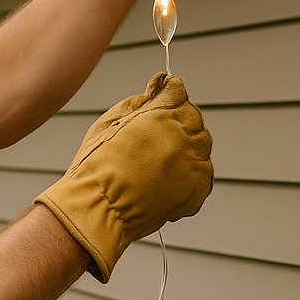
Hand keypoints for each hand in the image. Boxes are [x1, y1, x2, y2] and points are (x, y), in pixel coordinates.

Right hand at [34, 72, 212, 281]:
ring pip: (202, 145)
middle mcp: (183, 138)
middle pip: (193, 117)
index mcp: (161, 116)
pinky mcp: (197, 191)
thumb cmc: (96, 167)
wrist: (99, 210)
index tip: (162, 93)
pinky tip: (165, 177)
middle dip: (177, 119)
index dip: (168, 91)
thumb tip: (157, 88)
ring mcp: (193, 166)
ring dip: (185, 146)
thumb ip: (138, 101)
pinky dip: (189, 172)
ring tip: (157, 159)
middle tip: (154, 132)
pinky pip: (203, 172)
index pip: (178, 91)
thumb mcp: (108, 122)